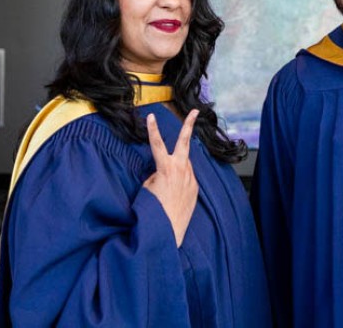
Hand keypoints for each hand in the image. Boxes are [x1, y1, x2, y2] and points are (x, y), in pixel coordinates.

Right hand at [143, 109, 198, 246]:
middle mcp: (181, 170)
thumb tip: (163, 170)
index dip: (152, 129)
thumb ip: (156, 173)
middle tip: (195, 111)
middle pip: (185, 142)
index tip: (151, 116)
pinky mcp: (195, 188)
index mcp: (166, 168)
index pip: (156, 144)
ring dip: (176, 164)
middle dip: (189, 125)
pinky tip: (173, 192)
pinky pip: (187, 177)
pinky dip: (179, 178)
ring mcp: (191, 178)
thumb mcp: (147, 188)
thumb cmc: (153, 210)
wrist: (168, 231)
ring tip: (167, 182)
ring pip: (184, 163)